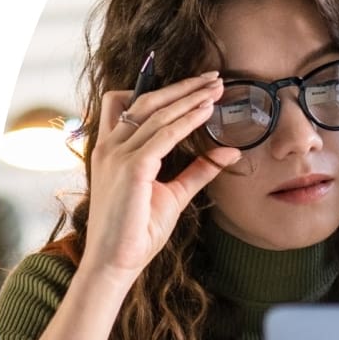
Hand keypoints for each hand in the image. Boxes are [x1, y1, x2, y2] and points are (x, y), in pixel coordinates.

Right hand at [79, 72, 241, 282]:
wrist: (115, 261)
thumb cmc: (138, 230)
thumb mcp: (173, 195)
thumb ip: (198, 171)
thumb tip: (228, 152)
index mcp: (113, 150)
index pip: (136, 106)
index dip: (167, 91)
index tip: (199, 85)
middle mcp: (110, 147)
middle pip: (146, 101)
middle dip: (182, 87)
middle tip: (213, 78)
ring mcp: (117, 156)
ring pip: (156, 113)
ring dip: (188, 98)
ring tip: (216, 89)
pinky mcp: (131, 168)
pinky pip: (163, 136)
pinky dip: (186, 121)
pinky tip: (206, 112)